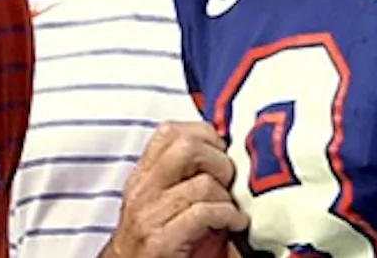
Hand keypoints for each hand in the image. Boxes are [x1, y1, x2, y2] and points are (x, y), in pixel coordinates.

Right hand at [102, 122, 248, 257]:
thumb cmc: (156, 244)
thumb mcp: (163, 203)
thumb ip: (183, 177)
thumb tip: (226, 153)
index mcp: (142, 176)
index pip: (170, 131)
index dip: (205, 136)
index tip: (222, 153)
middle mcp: (141, 191)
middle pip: (187, 147)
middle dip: (219, 161)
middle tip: (229, 180)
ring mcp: (148, 216)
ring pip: (202, 183)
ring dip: (227, 197)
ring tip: (231, 209)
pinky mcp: (160, 242)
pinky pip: (204, 213)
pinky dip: (228, 216)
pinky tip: (235, 224)